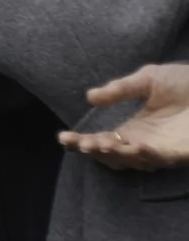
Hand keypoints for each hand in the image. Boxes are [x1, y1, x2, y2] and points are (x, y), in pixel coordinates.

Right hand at [62, 62, 188, 167]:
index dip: (81, 141)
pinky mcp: (180, 153)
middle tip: (82, 142)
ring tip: (101, 142)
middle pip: (112, 156)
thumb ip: (120, 89)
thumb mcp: (148, 79)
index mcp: (133, 128)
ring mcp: (161, 150)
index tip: (63, 138)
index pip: (102, 139)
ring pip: (132, 161)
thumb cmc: (186, 83)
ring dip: (116, 154)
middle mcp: (143, 143)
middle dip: (94, 151)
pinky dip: (146, 154)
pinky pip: (160, 158)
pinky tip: (134, 145)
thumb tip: (90, 98)